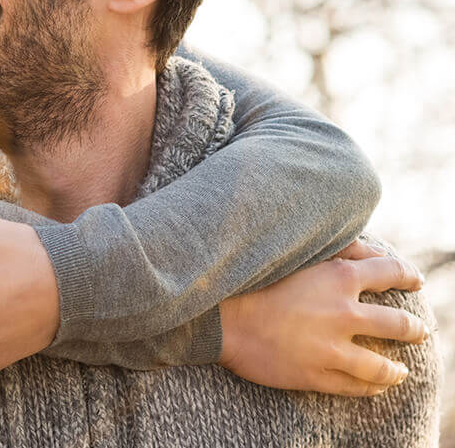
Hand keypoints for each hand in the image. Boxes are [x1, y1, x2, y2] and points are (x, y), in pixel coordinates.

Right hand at [219, 239, 427, 395]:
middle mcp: (343, 313)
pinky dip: (371, 388)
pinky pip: (356, 388)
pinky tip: (375, 387)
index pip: (390, 273)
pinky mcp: (316, 375)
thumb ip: (340, 249)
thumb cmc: (254, 279)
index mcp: (338, 277)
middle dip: (413, 328)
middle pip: (398, 324)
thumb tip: (375, 254)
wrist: (220, 317)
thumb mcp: (297, 253)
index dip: (407, 275)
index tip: (415, 280)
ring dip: (396, 369)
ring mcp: (331, 348)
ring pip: (382, 366)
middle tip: (418, 330)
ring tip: (401, 370)